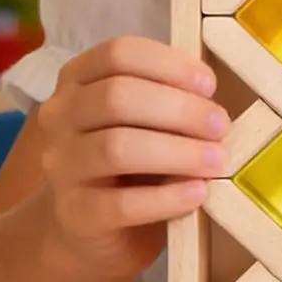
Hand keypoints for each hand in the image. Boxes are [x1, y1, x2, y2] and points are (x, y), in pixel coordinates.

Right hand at [36, 37, 226, 278]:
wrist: (88, 228)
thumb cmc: (130, 162)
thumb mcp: (147, 120)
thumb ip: (170, 99)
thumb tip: (211, 100)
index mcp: (79, 79)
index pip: (119, 53)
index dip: (169, 64)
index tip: (209, 84)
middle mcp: (60, 116)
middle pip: (117, 97)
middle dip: (179, 109)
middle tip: (221, 126)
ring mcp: (60, 165)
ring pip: (116, 148)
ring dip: (177, 151)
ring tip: (216, 160)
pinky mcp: (73, 214)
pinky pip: (120, 204)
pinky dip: (166, 198)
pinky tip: (197, 193)